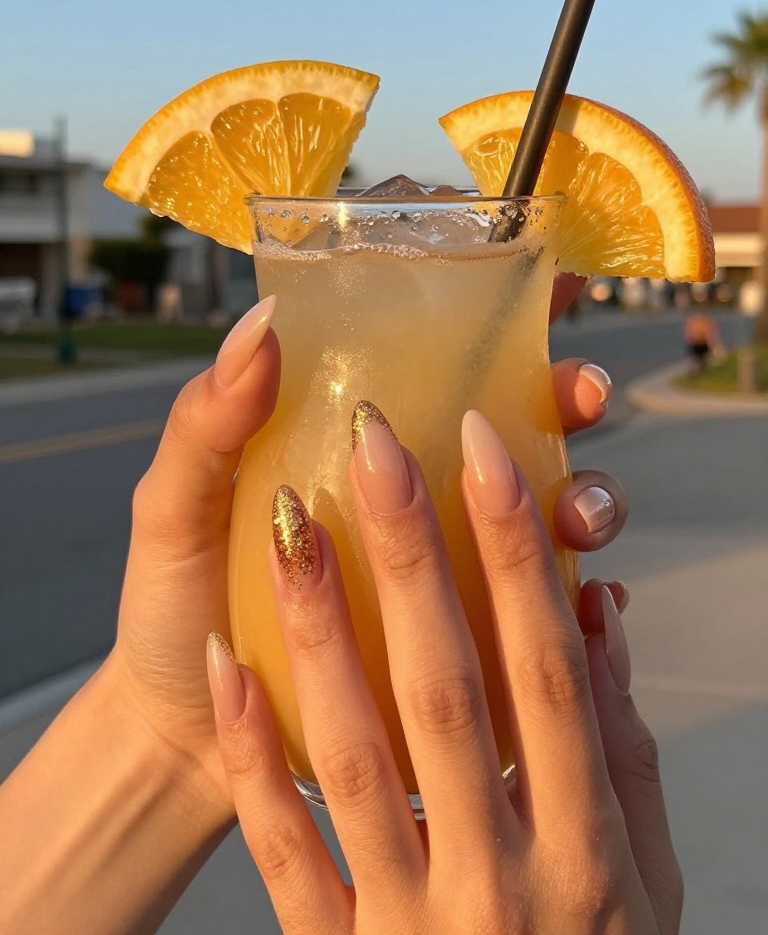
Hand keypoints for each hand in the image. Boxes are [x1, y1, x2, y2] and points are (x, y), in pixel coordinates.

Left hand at [105, 276, 624, 809]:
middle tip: (579, 394)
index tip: (558, 287)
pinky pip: (543, 619)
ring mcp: (443, 572)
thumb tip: (267, 322)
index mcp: (351, 448)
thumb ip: (208, 425)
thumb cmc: (177, 608)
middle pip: (517, 427)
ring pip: (547, 515)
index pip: (442, 361)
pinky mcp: (461, 647)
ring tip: (577, 516)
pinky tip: (597, 602)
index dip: (512, 317)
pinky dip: (582, 604)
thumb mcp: (177, 510)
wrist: (182, 737)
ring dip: (591, 499)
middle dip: (569, 399)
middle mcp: (411, 498)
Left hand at [209, 409, 680, 934]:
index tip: (487, 446)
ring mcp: (413, 920)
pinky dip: (252, 750)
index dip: (521, 551)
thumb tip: (599, 612)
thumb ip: (622, 748)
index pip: (551, 670)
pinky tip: (225, 660)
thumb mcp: (645, 876)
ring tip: (285, 519)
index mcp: (589, 848)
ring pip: (356, 751)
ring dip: (318, 627)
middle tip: (373, 441)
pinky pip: (284, 848)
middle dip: (412, 553)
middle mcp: (503, 877)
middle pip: (450, 689)